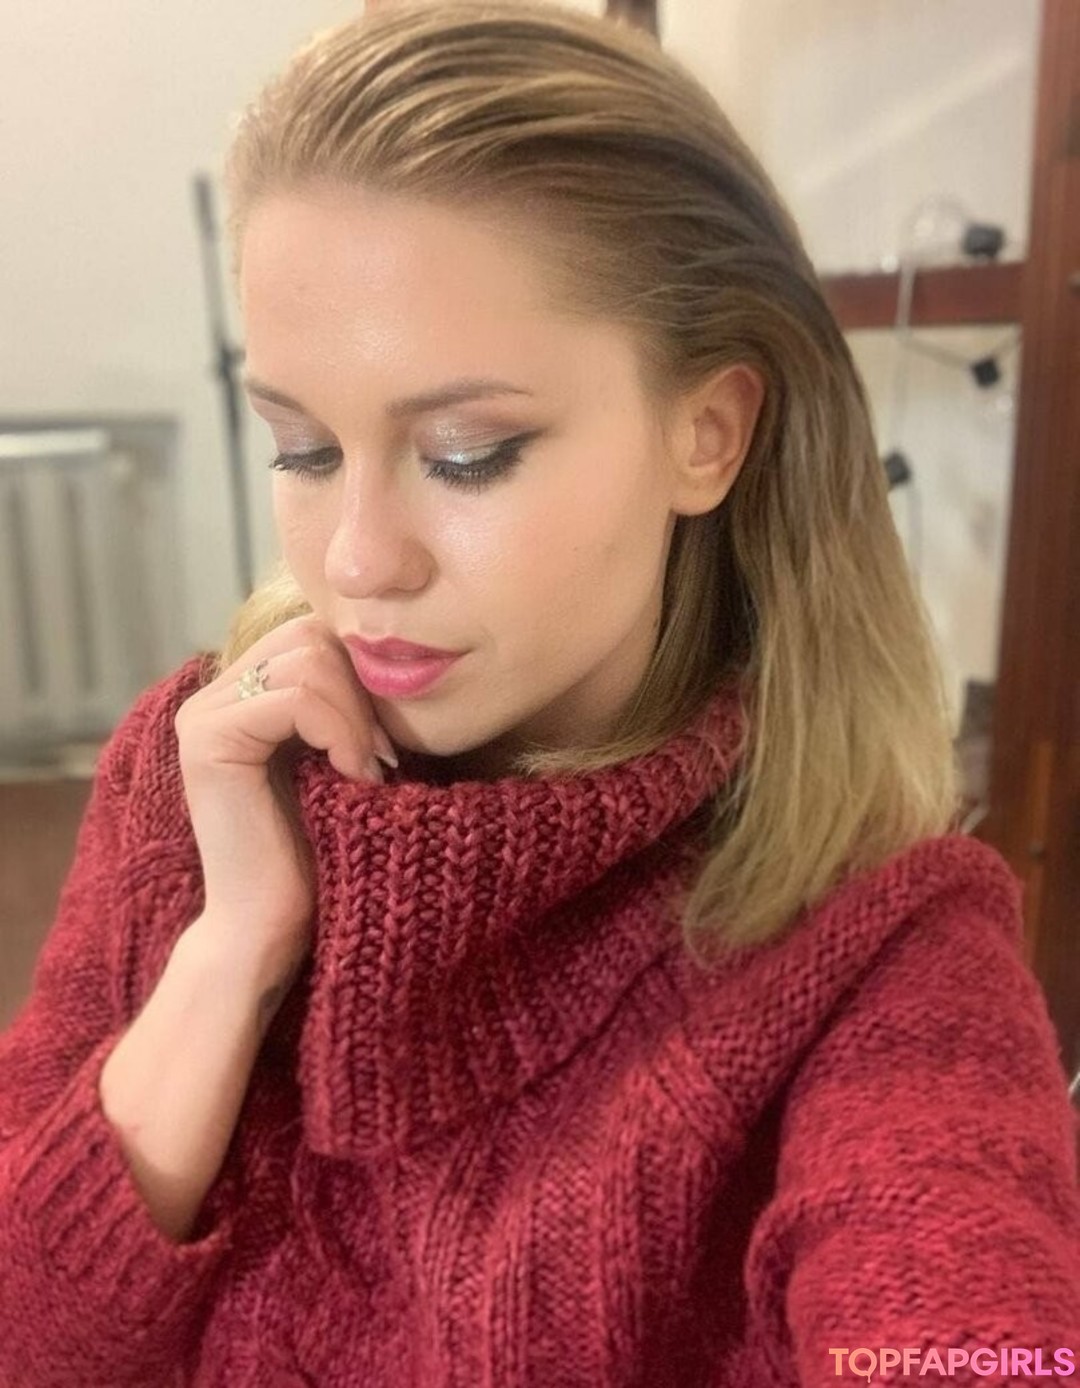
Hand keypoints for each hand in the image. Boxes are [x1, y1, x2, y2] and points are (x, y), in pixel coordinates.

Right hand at [173, 615, 395, 974]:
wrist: (270, 928)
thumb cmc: (314, 853)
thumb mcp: (334, 761)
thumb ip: (340, 705)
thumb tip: (391, 654)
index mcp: (240, 695)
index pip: (312, 635)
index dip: (361, 677)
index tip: (384, 745)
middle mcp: (212, 696)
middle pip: (310, 636)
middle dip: (360, 691)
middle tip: (379, 757)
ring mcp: (203, 716)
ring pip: (307, 661)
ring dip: (355, 717)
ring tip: (367, 772)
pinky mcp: (209, 741)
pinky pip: (295, 698)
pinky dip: (339, 732)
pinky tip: (352, 776)